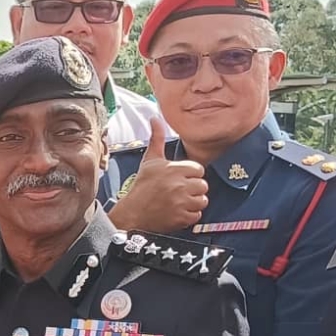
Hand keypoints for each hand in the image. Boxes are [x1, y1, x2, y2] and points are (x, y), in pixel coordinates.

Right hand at [109, 117, 207, 232]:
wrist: (132, 213)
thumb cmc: (142, 186)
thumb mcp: (150, 160)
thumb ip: (157, 138)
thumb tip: (155, 117)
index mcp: (174, 169)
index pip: (198, 170)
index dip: (189, 175)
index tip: (178, 180)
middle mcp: (179, 185)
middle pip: (203, 186)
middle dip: (192, 190)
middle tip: (177, 193)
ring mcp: (181, 202)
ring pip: (202, 201)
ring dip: (192, 203)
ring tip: (177, 203)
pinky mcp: (181, 218)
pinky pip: (196, 215)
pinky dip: (188, 216)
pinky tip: (176, 212)